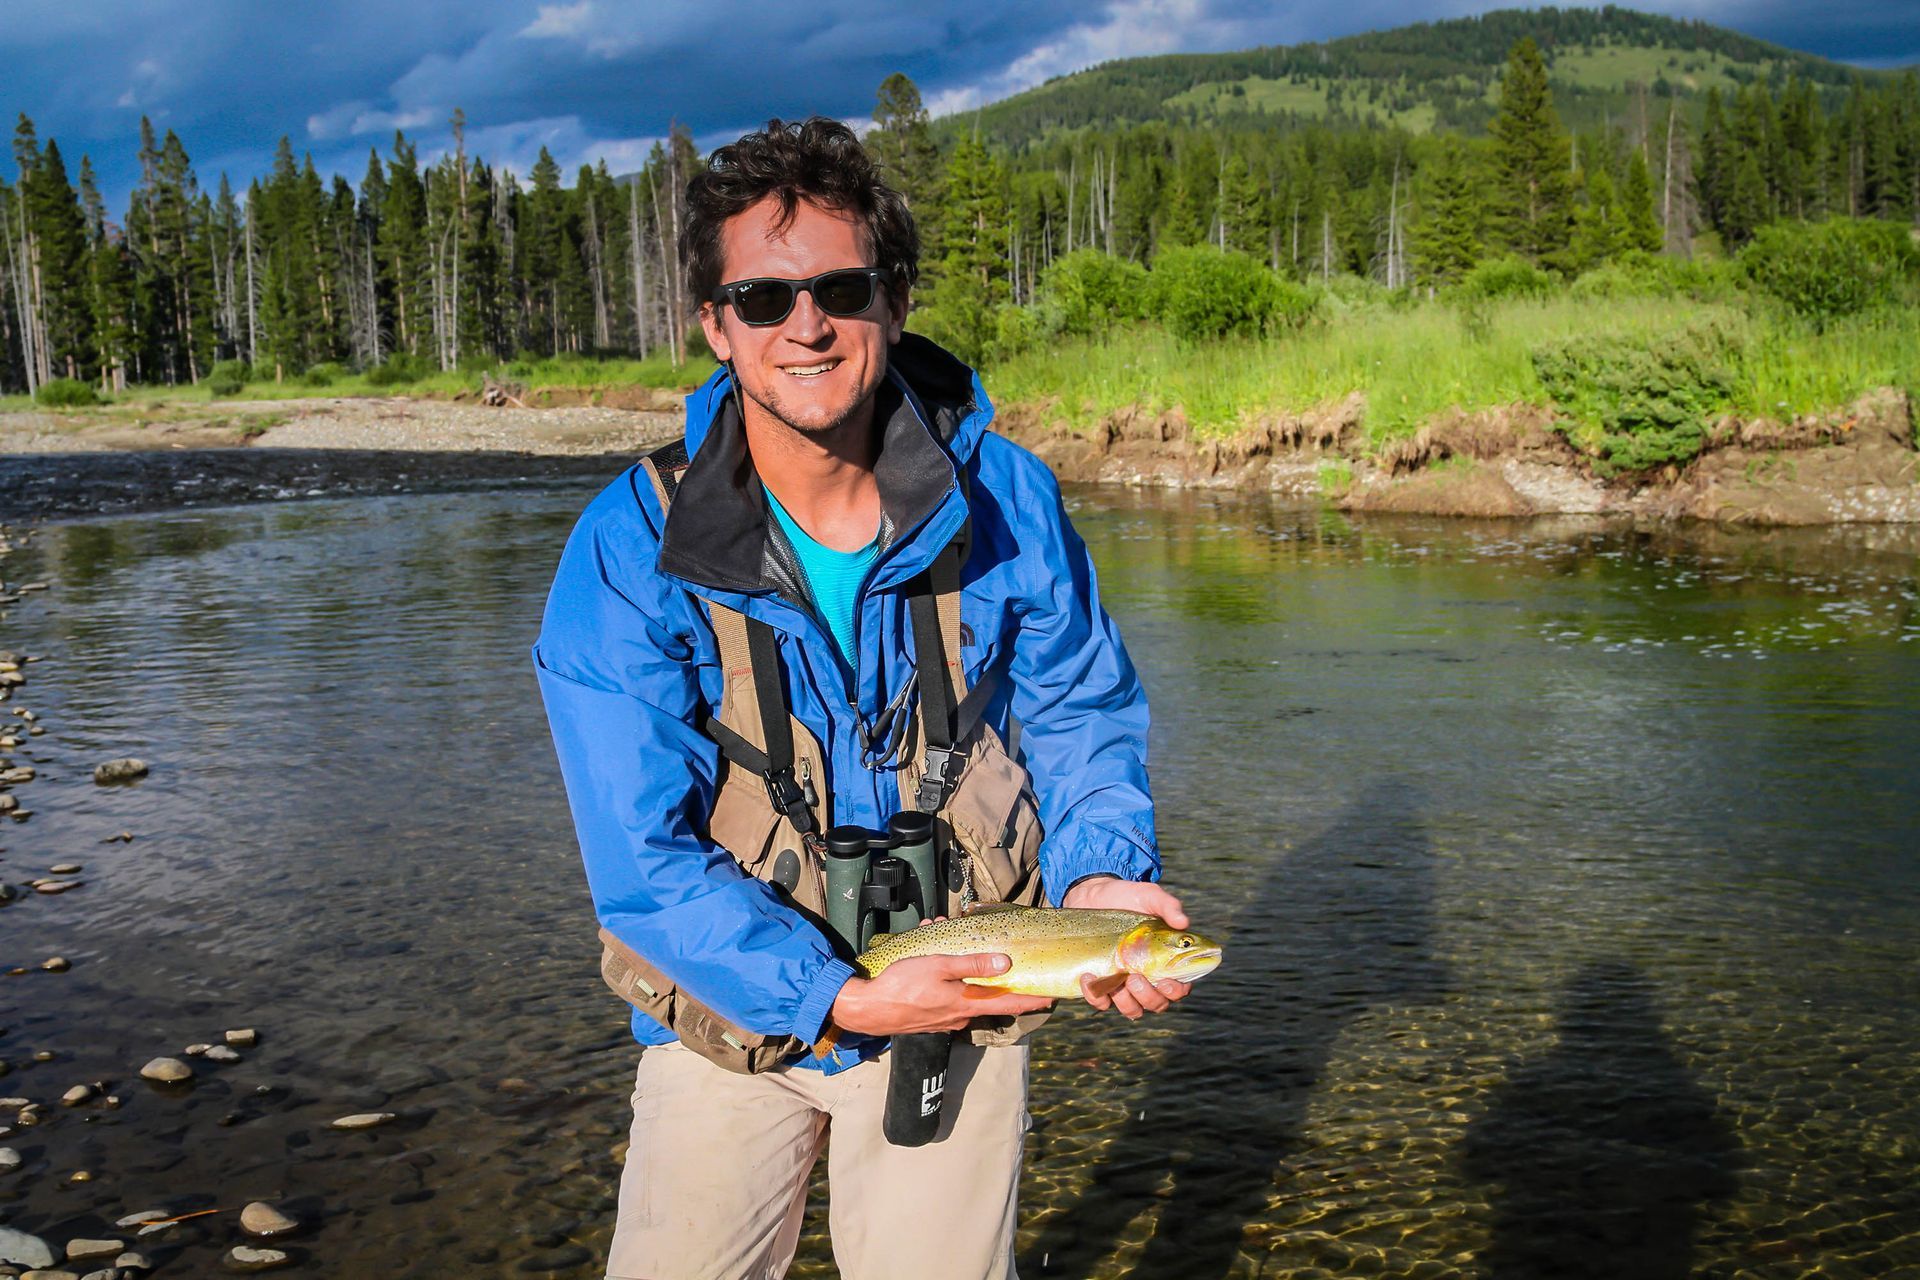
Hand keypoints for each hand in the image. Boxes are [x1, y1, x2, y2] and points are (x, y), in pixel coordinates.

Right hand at [830, 952, 1053, 1035]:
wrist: (866, 1009)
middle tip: (986, 947)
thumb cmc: (901, 986)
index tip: (1051, 997)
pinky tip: (928, 956)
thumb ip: (973, 965)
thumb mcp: (939, 967)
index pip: (1009, 1004)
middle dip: (987, 969)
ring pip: (962, 991)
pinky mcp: (929, 1018)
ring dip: (960, 968)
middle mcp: (959, 1016)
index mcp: (966, 1005)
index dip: (1031, 1000)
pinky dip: (943, 975)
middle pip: (985, 995)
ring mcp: (944, 1020)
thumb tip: (1006, 964)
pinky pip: (945, 994)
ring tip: (943, 935)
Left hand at [1061, 876, 1192, 1019]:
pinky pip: (1101, 1002)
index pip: (1179, 988)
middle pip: (1157, 1004)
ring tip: (1117, 977)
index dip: (1176, 991)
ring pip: (1132, 1009)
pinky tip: (1089, 976)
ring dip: (1126, 1001)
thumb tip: (1184, 921)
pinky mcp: (1100, 984)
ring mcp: (1123, 984)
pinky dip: (1096, 995)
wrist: (1092, 896)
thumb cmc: (1127, 897)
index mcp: (1165, 961)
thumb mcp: (1148, 896)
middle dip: (1148, 997)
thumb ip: (1168, 905)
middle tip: (1136, 978)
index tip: (1165, 981)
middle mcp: (1148, 977)